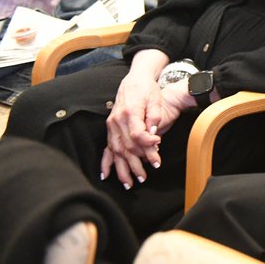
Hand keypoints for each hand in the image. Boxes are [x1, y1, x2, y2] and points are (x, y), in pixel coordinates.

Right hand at [102, 68, 162, 188]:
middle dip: (137, 163)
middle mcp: (117, 120)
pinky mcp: (110, 128)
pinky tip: (106, 175)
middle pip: (127, 146)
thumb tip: (153, 134)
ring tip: (130, 183)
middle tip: (147, 174)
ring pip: (116, 151)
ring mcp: (112, 126)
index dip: (147, 144)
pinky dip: (106, 163)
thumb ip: (155, 117)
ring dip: (123, 168)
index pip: (137, 134)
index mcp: (130, 112)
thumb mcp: (155, 100)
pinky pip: (106, 149)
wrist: (135, 80)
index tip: (158, 147)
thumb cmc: (147, 90)